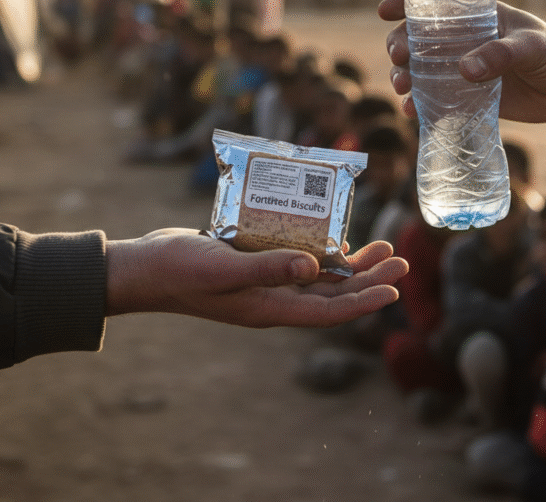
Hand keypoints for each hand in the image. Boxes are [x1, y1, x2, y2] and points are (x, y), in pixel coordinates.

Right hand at [106, 229, 407, 327]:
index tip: (395, 289)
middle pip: (333, 293)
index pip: (329, 311)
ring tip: (381, 245)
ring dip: (351, 264)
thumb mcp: (224, 267)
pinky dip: (319, 249)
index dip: (364, 302)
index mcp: (270, 308)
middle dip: (369, 278)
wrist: (146, 268)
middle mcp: (273, 298)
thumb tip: (316, 268)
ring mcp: (265, 283)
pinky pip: (297, 260)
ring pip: (320, 277)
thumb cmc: (180, 270)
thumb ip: (268, 267)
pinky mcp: (256, 264)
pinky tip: (333, 234)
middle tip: (399, 258)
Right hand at [379, 0, 545, 128]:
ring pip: (420, 70)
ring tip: (403, 88)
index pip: (435, 2)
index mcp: (478, 17)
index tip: (385, 11)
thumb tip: (464, 70)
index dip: (406, 2)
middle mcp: (464, 41)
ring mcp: (463, 69)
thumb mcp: (533, 47)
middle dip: (399, 46)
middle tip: (398, 59)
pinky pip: (435, 99)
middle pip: (417, 38)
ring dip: (404, 76)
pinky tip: (412, 111)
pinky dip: (419, 104)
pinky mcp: (467, 97)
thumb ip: (501, 54)